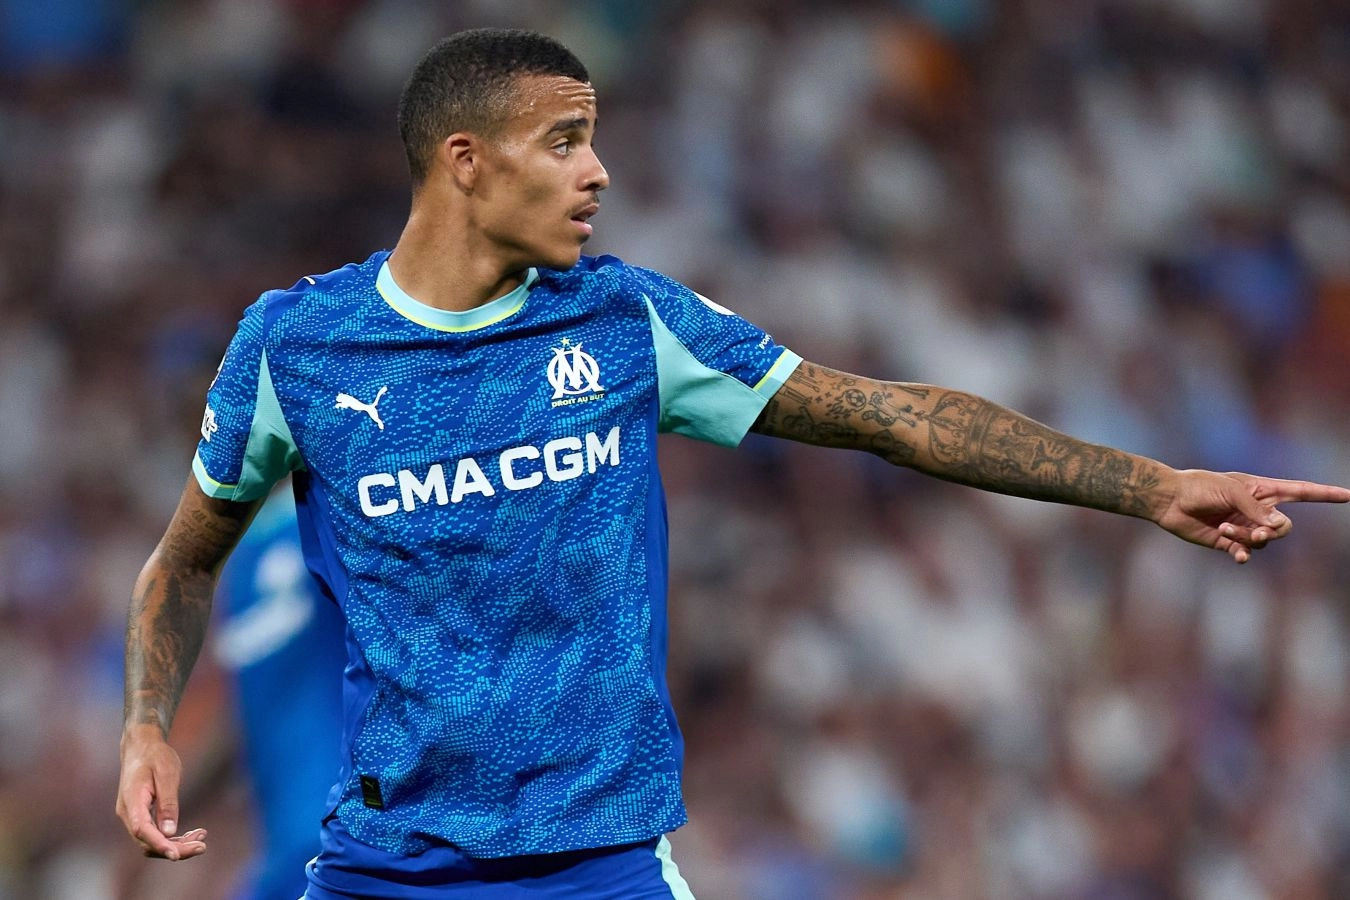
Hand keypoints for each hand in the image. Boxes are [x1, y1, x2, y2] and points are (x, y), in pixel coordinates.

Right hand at [115, 725, 207, 860]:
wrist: (141, 746)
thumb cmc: (155, 756)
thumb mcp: (167, 773)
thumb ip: (168, 802)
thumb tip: (169, 831)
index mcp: (132, 801)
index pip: (142, 830)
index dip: (159, 845)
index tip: (177, 855)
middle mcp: (129, 813)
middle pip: (147, 842)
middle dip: (174, 849)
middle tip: (202, 846)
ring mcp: (133, 816)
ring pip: (151, 841)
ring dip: (176, 845)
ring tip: (201, 838)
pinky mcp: (141, 816)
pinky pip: (154, 834)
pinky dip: (173, 838)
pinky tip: (193, 833)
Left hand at [1154, 470, 1349, 562]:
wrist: (1169, 500)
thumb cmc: (1199, 487)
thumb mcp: (1231, 491)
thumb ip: (1256, 509)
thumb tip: (1278, 527)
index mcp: (1262, 489)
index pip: (1301, 491)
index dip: (1324, 494)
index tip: (1348, 495)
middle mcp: (1256, 509)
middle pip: (1284, 527)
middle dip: (1273, 531)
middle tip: (1257, 532)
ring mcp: (1244, 526)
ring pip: (1264, 541)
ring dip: (1247, 538)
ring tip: (1225, 529)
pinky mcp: (1228, 542)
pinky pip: (1246, 554)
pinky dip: (1243, 555)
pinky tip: (1237, 556)